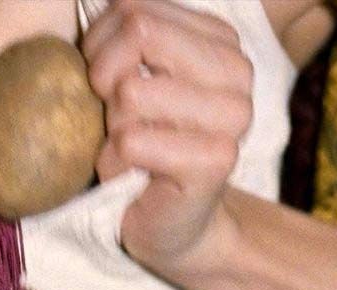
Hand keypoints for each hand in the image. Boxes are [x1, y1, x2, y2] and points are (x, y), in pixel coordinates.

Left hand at [82, 1, 252, 274]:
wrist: (167, 222)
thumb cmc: (139, 143)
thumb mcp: (126, 74)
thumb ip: (122, 35)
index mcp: (219, 39)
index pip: (134, 7)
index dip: (98, 44)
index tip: (105, 81)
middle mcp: (238, 70)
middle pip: (138, 33)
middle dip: (101, 77)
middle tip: (110, 115)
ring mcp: (235, 116)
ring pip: (130, 92)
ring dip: (108, 128)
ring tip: (125, 146)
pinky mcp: (217, 161)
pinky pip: (130, 142)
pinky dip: (111, 163)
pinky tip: (128, 175)